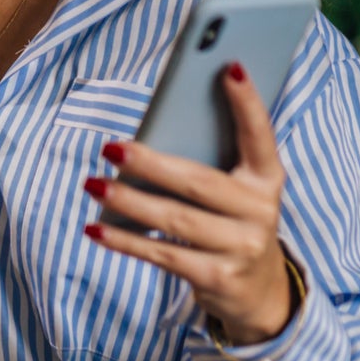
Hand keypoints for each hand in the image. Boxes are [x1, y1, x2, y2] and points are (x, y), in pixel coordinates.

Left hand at [83, 63, 296, 345]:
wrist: (258, 294)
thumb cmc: (231, 222)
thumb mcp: (234, 191)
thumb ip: (207, 163)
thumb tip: (146, 139)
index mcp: (266, 179)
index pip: (259, 135)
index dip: (247, 103)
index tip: (227, 67)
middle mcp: (260, 212)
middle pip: (199, 183)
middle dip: (151, 164)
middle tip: (110, 148)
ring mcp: (242, 248)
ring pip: (175, 220)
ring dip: (128, 202)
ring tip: (93, 184)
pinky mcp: (219, 278)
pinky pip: (162, 255)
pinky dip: (124, 242)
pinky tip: (95, 228)